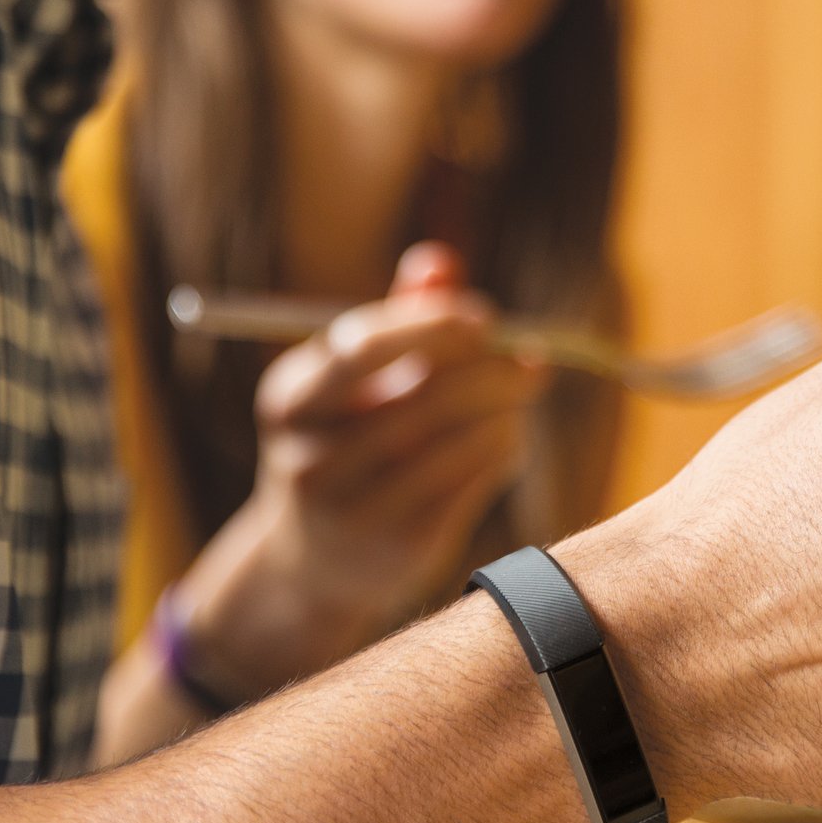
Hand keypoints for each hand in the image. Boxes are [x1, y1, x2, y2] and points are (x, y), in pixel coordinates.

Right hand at [183, 243, 548, 698]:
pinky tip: (506, 437)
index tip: (485, 318)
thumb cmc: (344, 441)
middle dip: (493, 369)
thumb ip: (396, 316)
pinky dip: (504, 449)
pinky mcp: (403, 545)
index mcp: (291, 400)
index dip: (434, 325)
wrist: (313, 562)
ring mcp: (357, 509)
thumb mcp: (352, 381)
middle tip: (530, 359)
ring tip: (517, 396)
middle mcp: (312, 458)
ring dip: (506, 410)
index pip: (363, 346)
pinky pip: (477, 480)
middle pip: (428, 395)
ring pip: (463, 439)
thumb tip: (439, 260)